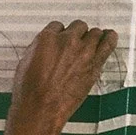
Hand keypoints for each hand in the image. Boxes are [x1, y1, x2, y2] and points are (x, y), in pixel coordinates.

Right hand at [3, 20, 117, 134]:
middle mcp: (67, 41)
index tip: (61, 38)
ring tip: (93, 39)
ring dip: (93, 36)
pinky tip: (109, 37)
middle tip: (75, 41)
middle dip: (76, 34)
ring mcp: (83, 52)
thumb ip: (39, 50)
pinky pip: (108, 44)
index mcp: (47, 39)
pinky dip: (109, 39)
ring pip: (95, 32)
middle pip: (78, 26)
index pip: (57, 25)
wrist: (41, 109)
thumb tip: (46, 48)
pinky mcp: (95, 64)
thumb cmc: (30, 91)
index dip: (60, 33)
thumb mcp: (26, 63)